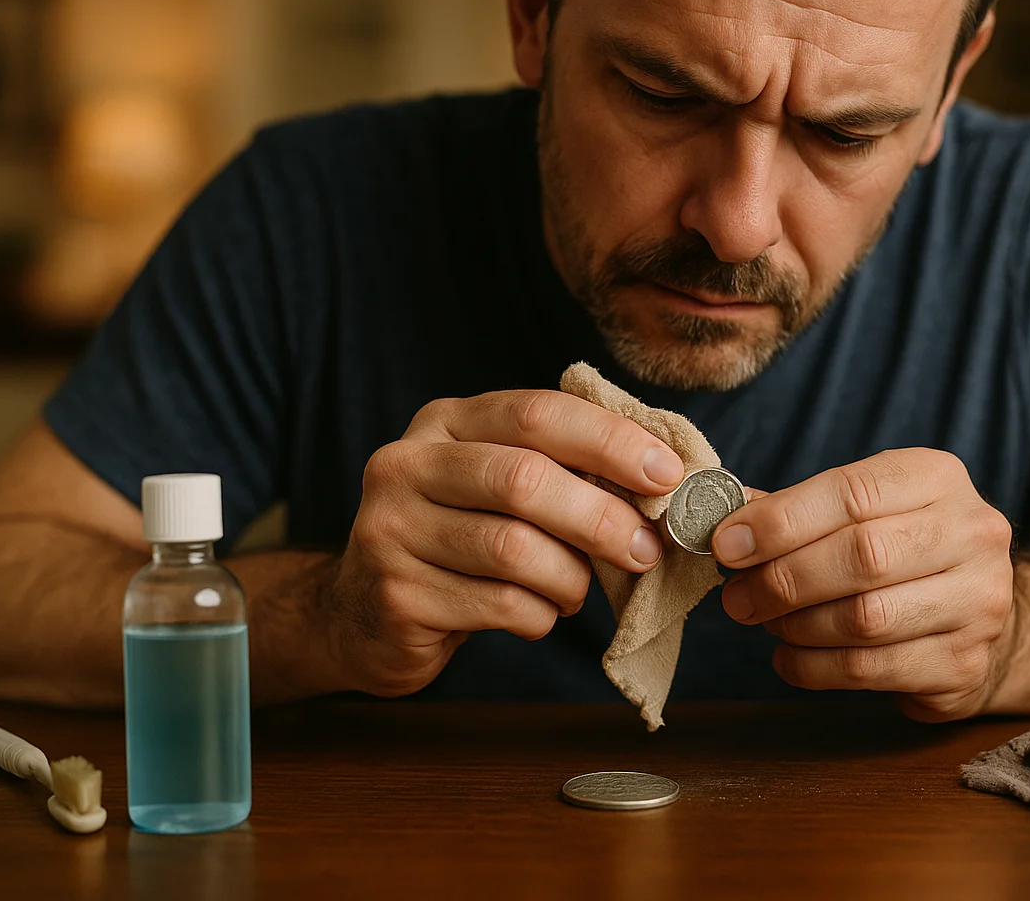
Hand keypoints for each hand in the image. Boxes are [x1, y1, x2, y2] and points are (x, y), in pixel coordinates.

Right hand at [319, 391, 686, 695]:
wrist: (362, 616)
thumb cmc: (459, 543)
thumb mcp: (497, 487)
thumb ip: (561, 471)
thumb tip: (663, 480)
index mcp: (444, 422)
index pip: (536, 413)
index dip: (610, 441)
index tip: (667, 474)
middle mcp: (407, 465)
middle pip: (524, 479)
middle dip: (601, 516)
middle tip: (645, 549)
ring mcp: (391, 529)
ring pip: (514, 548)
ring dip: (570, 577)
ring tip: (578, 590)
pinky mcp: (396, 594)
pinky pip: (499, 605)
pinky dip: (540, 616)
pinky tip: (538, 615)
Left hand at [711, 449, 1014, 720]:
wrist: (979, 614)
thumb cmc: (901, 551)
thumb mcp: (863, 510)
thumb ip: (798, 512)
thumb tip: (723, 525)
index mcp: (937, 478)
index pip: (852, 492)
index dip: (781, 521)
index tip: (727, 544)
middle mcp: (971, 534)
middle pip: (863, 556)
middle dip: (784, 578)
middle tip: (738, 596)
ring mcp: (978, 602)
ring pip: (865, 618)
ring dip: (796, 626)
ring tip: (767, 623)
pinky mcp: (964, 664)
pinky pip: (870, 669)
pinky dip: (813, 667)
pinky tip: (790, 658)